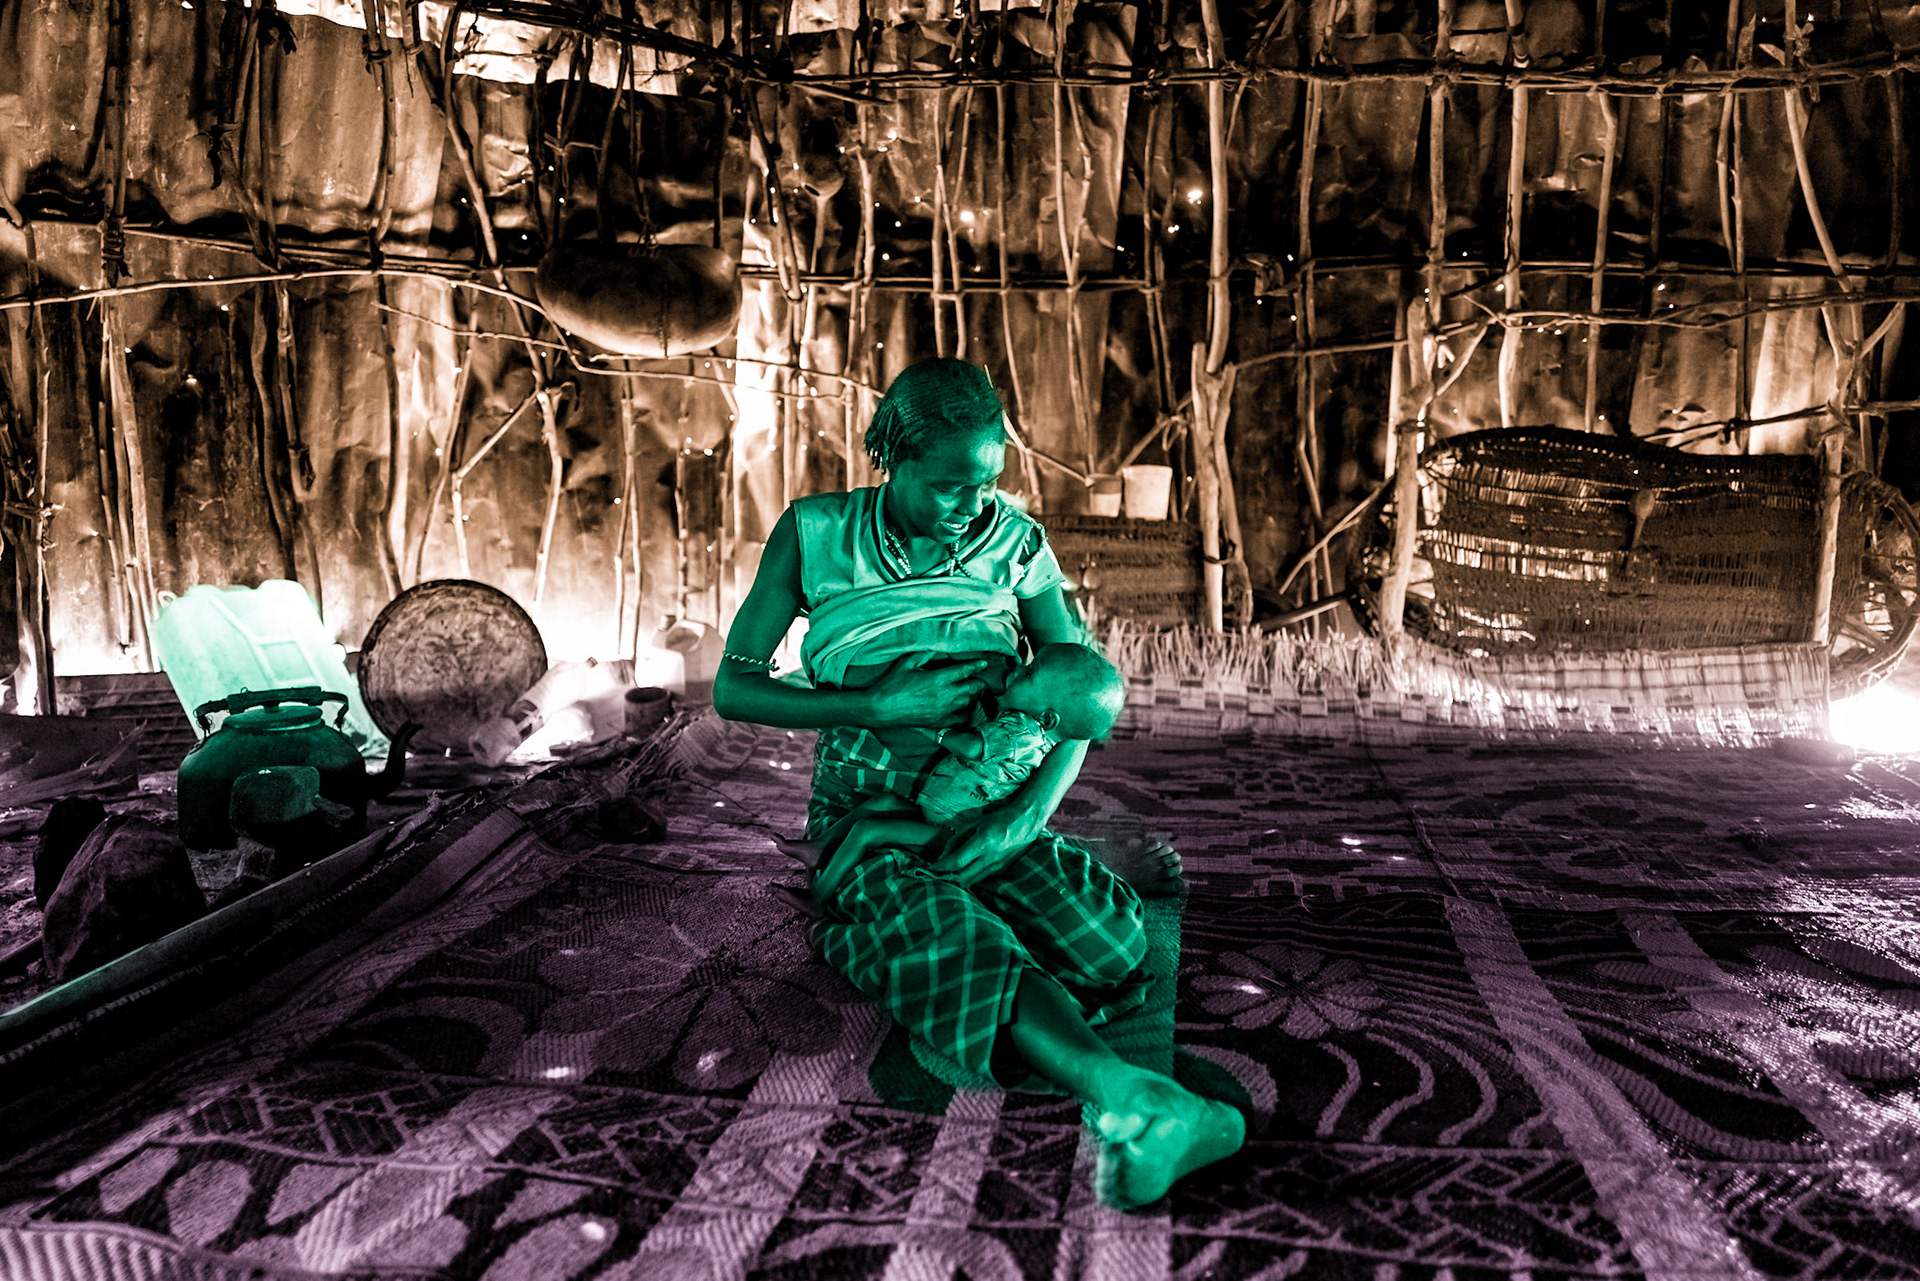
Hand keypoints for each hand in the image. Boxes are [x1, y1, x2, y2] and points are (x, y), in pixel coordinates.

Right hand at [864, 652, 988, 728]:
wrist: (881, 708)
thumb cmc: (892, 684)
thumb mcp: (907, 662)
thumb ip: (925, 654)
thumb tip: (937, 648)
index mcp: (937, 678)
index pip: (964, 670)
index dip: (976, 665)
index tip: (983, 663)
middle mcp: (944, 694)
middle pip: (971, 687)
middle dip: (978, 682)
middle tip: (980, 679)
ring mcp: (943, 710)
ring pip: (967, 702)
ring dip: (972, 696)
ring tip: (972, 692)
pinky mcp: (938, 721)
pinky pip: (959, 718)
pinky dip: (965, 713)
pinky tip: (963, 709)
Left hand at [933, 805, 1041, 886]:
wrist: (1026, 822)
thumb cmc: (998, 819)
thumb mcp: (973, 823)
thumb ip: (956, 840)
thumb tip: (942, 858)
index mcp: (983, 842)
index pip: (956, 862)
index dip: (940, 867)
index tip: (929, 869)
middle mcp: (990, 857)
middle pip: (962, 877)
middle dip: (945, 878)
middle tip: (934, 875)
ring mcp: (997, 866)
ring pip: (970, 882)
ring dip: (956, 880)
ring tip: (944, 875)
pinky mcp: (1001, 871)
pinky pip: (980, 879)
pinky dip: (968, 878)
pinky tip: (960, 874)